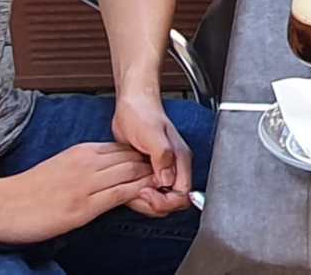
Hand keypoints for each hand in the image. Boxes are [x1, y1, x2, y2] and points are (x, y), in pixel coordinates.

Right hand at [0, 143, 155, 243]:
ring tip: (169, 186)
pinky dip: (141, 193)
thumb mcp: (62, 167)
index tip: (156, 165)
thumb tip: (104, 172)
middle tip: (170, 176)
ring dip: (153, 179)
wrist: (1, 203)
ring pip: (132, 173)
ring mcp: (88, 183)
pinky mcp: (85, 205)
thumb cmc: (28, 190)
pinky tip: (152, 196)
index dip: (144, 157)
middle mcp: (89, 162)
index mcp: (83, 152)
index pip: (124, 149)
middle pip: (133, 158)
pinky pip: (121, 194)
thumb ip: (85, 166)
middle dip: (154, 167)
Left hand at [112, 93, 193, 216]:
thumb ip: (163, 156)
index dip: (166, 200)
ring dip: (145, 200)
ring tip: (130, 190)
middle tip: (137, 194)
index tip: (147, 192)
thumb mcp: (152, 134)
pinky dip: (138, 194)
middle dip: (154, 204)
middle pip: (172, 200)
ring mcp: (162, 169)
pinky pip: (148, 191)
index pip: (183, 194)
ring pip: (160, 198)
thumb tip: (166, 181)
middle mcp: (174, 167)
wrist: (132, 105)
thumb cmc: (142, 114)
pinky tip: (127, 187)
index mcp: (180, 159)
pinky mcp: (149, 170)